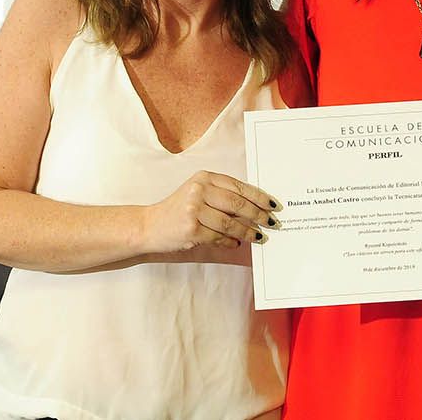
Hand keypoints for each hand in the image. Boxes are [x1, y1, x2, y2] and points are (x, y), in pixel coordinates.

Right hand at [141, 170, 279, 251]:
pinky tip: (236, 243)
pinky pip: (219, 237)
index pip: (239, 186)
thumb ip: (222, 196)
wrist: (149, 226)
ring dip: (248, 232)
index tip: (272, 205)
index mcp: (204, 177)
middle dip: (258, 215)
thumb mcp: (198, 193)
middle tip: (271, 222)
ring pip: (231, 223)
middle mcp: (199, 190)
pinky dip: (230, 241)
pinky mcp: (191, 230)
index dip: (259, 197)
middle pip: (238, 204)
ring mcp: (194, 210)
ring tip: (258, 237)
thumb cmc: (178, 210)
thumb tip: (255, 208)